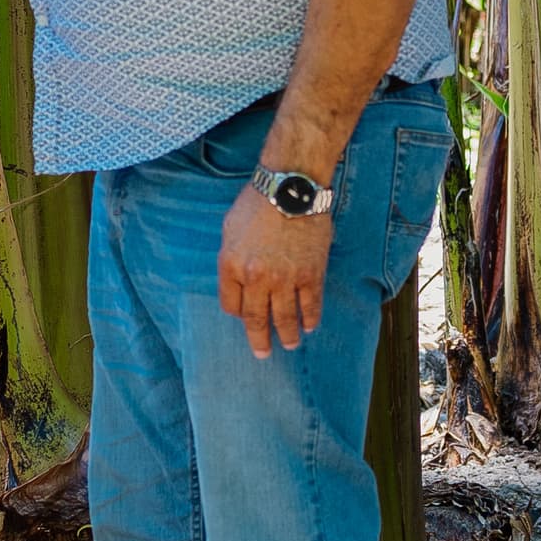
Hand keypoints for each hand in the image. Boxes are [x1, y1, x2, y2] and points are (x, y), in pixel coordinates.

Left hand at [217, 179, 334, 355]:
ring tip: (290, 344)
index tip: (245, 317)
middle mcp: (256, 278)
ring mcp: (285, 279)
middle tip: (262, 354)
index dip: (238, 314)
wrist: (291, 187)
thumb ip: (231, 257)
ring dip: (287, 335)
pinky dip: (310, 318)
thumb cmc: (257, 202)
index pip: (231, 305)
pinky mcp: (311, 275)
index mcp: (231, 266)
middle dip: (259, 340)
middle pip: (255, 319)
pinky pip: (310, 305)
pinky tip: (310, 325)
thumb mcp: (230, 228)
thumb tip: (237, 278)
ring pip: (284, 318)